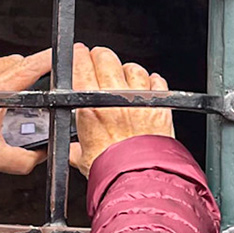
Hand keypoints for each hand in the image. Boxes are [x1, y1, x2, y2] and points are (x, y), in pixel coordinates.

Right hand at [70, 44, 173, 174]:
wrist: (140, 179)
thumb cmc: (113, 171)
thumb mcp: (83, 159)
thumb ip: (76, 148)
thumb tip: (72, 149)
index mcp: (91, 107)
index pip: (81, 66)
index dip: (79, 55)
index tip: (79, 53)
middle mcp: (115, 97)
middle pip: (106, 58)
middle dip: (101, 55)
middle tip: (99, 59)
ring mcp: (139, 99)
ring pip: (133, 67)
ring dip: (127, 69)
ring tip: (125, 77)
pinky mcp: (160, 105)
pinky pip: (157, 81)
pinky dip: (152, 81)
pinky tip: (149, 86)